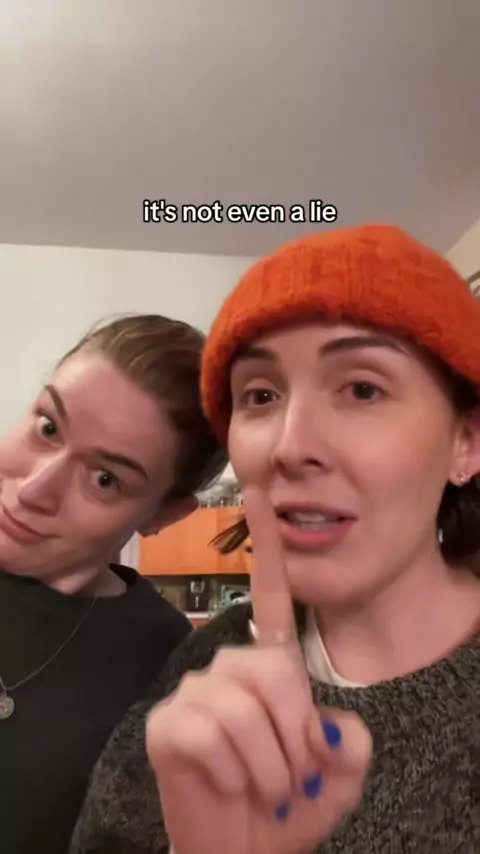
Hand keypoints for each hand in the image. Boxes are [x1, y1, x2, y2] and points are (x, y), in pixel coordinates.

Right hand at [146, 487, 371, 853]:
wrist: (242, 851)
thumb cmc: (290, 806)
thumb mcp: (339, 773)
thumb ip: (348, 739)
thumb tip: (322, 722)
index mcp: (269, 668)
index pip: (270, 597)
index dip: (266, 545)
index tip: (256, 490)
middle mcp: (228, 667)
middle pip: (274, 671)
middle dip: (297, 735)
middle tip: (294, 776)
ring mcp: (195, 692)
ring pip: (247, 708)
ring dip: (273, 766)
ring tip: (265, 788)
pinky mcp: (169, 723)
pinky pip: (215, 734)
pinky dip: (238, 774)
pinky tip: (228, 784)